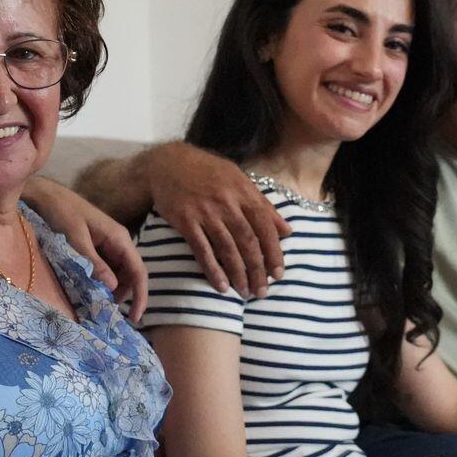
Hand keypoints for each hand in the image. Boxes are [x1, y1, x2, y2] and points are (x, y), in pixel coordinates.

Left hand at [21, 177, 149, 318]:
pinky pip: (106, 269)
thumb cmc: (61, 212)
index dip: (141, 295)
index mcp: (119, 238)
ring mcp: (108, 245)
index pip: (138, 271)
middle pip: (131, 275)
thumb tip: (113, 288)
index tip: (135, 318)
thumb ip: (94, 263)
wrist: (45, 195)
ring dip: (113, 290)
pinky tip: (91, 292)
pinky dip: (102, 282)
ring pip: (119, 274)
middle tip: (109, 315)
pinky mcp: (97, 247)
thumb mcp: (76, 239)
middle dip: (126, 296)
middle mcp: (118, 242)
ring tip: (99, 306)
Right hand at [148, 142, 290, 297]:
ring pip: (227, 248)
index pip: (265, 226)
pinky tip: (221, 286)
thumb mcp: (239, 180)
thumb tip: (287, 231)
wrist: (168, 163)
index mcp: (244, 192)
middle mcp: (227, 203)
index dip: (274, 252)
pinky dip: (213, 269)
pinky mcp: (186, 221)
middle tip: (262, 291)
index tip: (279, 274)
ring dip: (238, 274)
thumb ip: (263, 206)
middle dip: (258, 270)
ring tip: (245, 293)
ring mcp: (206, 212)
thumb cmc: (208, 172)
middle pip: (248, 241)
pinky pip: (202, 250)